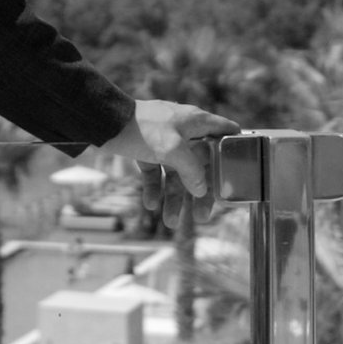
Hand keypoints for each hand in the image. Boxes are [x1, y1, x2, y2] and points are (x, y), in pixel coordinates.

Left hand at [104, 98, 237, 204]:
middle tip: (201, 217)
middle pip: (200, 165)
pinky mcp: (145, 148)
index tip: (238, 171)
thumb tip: (201, 189)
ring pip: (176, 172)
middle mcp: (184, 130)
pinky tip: (150, 204)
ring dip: (174, 197)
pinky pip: (155, 172)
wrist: (104, 121)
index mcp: (197, 122)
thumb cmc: (143, 129)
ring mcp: (164, 140)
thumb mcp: (173, 150)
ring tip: (170, 222)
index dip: (233, 150)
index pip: (225, 133)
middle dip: (200, 192)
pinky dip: (154, 188)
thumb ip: (192, 170)